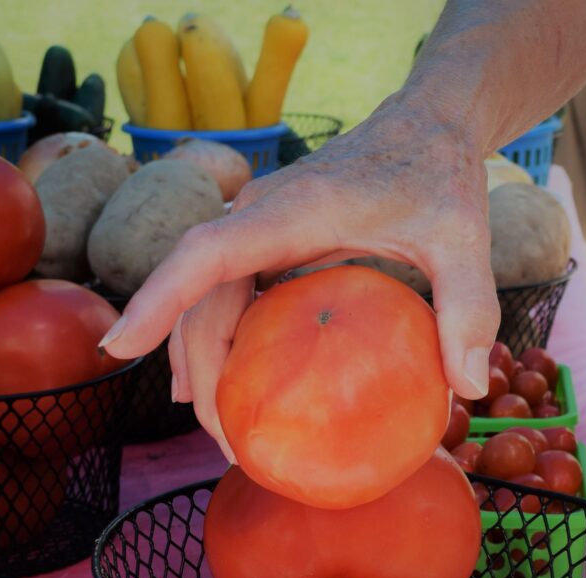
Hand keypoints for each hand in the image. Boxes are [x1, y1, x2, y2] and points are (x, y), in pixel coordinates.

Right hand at [100, 94, 500, 460]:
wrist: (425, 123)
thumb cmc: (440, 175)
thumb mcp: (466, 238)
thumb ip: (468, 307)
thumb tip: (466, 389)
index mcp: (293, 211)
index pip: (204, 254)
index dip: (156, 299)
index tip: (117, 348)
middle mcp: (259, 215)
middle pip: (198, 296)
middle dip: (197, 370)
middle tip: (229, 445)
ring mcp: (257, 225)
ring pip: (203, 297)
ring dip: (200, 360)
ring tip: (220, 429)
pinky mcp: (266, 237)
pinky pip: (224, 291)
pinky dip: (217, 339)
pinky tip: (223, 383)